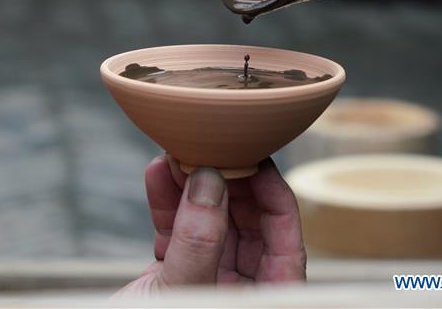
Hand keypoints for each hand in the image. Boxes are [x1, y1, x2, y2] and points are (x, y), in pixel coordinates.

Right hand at [119, 155, 304, 294]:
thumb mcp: (178, 295)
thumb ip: (198, 242)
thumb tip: (211, 183)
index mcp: (258, 302)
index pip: (285, 245)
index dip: (275, 199)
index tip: (256, 160)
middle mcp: (236, 294)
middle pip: (248, 228)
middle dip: (227, 185)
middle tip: (210, 149)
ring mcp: (203, 284)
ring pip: (209, 224)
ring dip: (191, 187)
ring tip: (175, 154)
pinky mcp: (170, 278)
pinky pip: (175, 232)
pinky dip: (165, 204)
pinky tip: (155, 176)